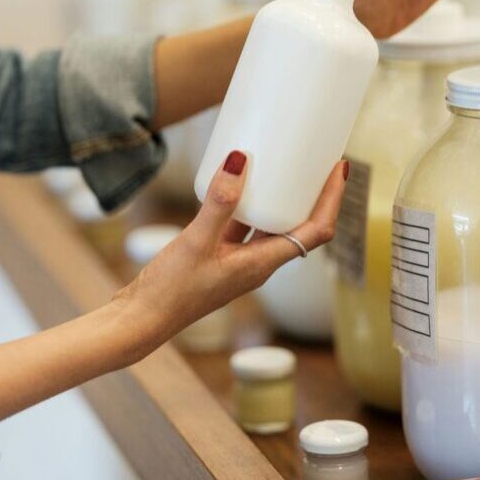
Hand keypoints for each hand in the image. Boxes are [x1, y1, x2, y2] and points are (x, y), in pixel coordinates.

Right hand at [115, 151, 347, 352]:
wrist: (140, 321)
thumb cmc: (170, 292)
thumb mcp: (196, 241)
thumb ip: (219, 202)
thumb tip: (241, 159)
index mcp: (264, 264)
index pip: (316, 231)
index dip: (333, 200)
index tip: (339, 168)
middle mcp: (258, 264)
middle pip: (301, 226)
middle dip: (314, 194)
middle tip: (316, 158)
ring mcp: (239, 262)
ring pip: (271, 224)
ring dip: (282, 197)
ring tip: (282, 164)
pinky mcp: (219, 258)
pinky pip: (243, 226)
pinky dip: (247, 204)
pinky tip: (235, 184)